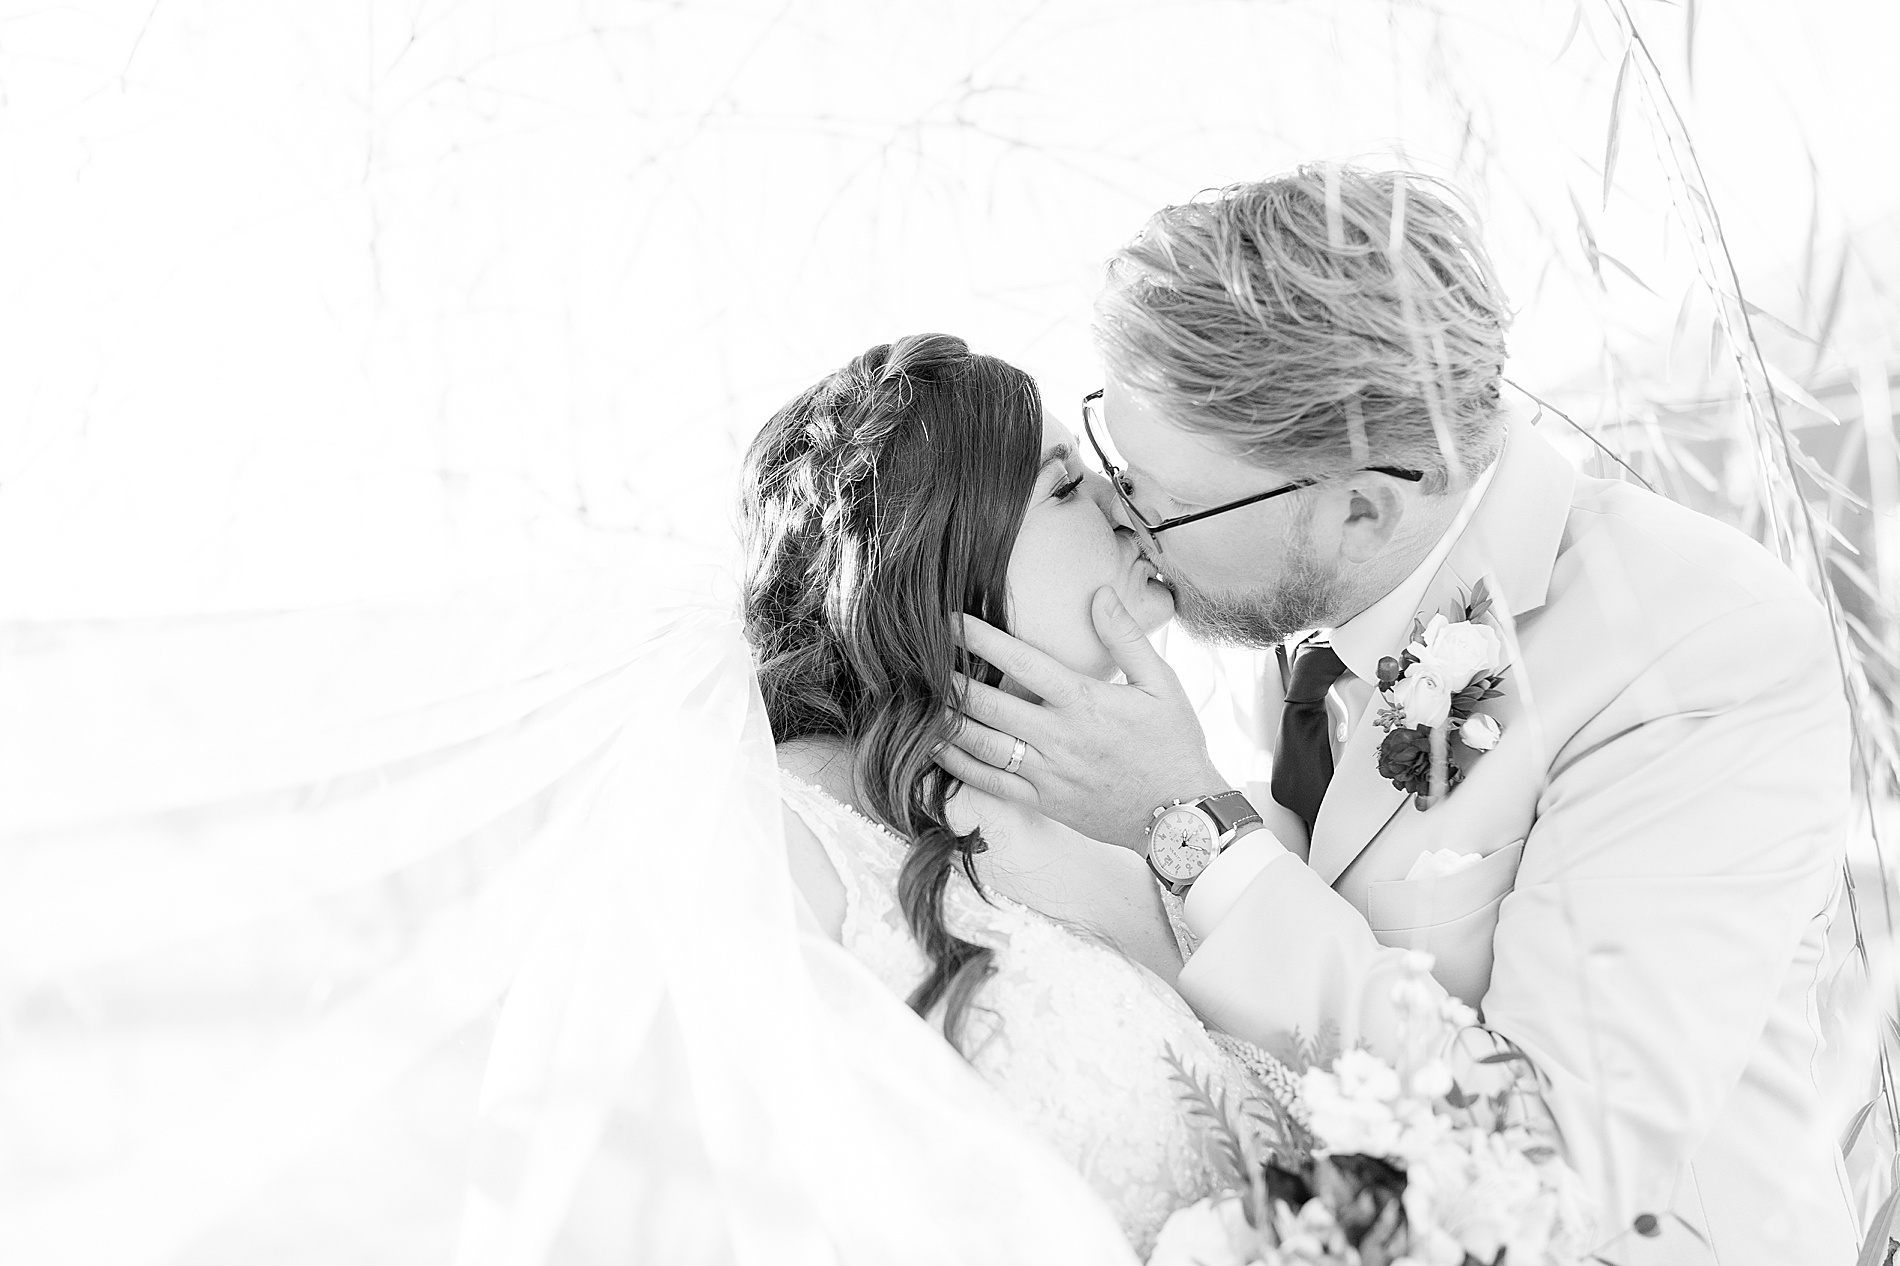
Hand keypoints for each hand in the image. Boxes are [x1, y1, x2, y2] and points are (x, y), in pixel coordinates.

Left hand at [937, 587, 1228, 850]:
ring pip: (982, 745)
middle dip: (949, 680)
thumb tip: (1100, 594)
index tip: (948, 621)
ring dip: (946, 722)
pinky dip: (959, 766)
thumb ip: (1126, 637)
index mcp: (1085, 701)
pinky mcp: (1044, 801)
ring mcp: (1047, 772)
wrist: (1182, 816)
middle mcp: (1059, 736)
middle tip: (916, 660)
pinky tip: (937, 749)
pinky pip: (991, 783)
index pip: (1022, 662)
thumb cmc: (1174, 744)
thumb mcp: (1162, 684)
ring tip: (916, 702)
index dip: (980, 639)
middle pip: (989, 704)